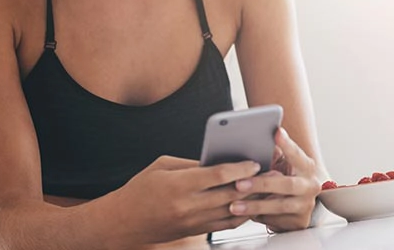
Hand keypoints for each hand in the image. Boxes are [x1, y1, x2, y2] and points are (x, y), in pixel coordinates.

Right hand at [109, 155, 260, 244]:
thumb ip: (192, 164)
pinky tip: (248, 205)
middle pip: (229, 195)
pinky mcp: (194, 232)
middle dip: (253, 184)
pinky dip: (239, 215)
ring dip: (251, 201)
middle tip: (270, 175)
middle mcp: (187, 205)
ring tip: (265, 190)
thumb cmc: (140, 189)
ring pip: (230, 212)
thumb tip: (218, 161)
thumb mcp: (162, 166)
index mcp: (178, 185)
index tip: (254, 163)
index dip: (240, 169)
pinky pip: (223, 225)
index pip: (217, 176)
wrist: (123, 222)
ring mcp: (191, 222)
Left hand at [228, 128, 321, 231]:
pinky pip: (275, 220)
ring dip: (255, 205)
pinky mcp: (299, 222)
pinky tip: (243, 215)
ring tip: (234, 206)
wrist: (298, 207)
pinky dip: (258, 216)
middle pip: (287, 184)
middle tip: (239, 183)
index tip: (276, 133)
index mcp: (306, 167)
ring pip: (279, 206)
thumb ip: (272, 156)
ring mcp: (306, 205)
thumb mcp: (280, 166)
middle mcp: (310, 185)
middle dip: (261, 184)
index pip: (297, 154)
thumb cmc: (284, 181)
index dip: (287, 144)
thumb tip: (255, 141)